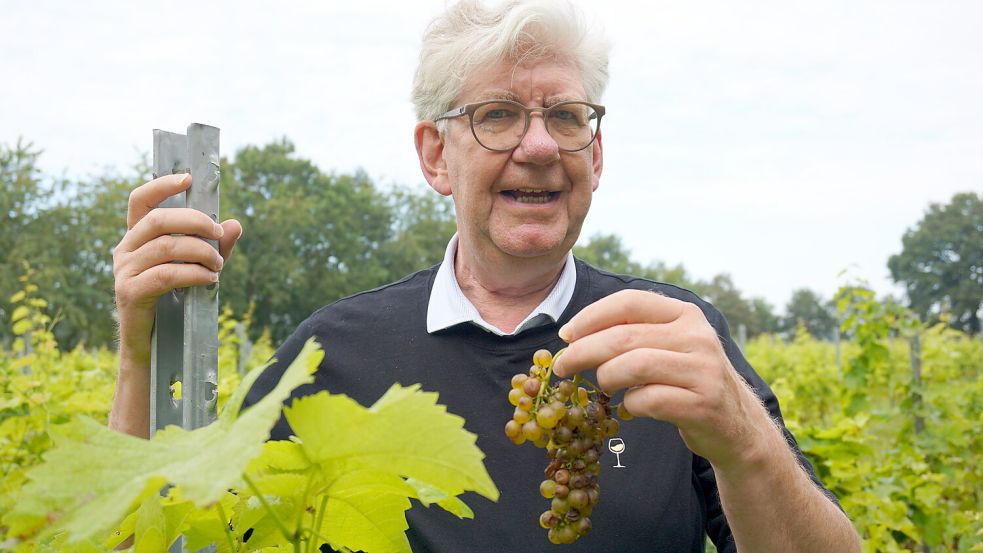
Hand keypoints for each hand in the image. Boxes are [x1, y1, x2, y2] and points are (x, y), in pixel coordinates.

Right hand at [112, 173, 242, 362]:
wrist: (155, 344)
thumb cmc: (175, 301)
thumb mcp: (198, 267)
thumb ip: (215, 246)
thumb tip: (235, 224)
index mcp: (136, 237)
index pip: (140, 200)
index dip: (162, 185)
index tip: (189, 179)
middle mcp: (124, 249)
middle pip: (159, 219)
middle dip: (195, 222)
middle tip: (219, 234)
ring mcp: (123, 270)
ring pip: (167, 247)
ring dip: (201, 252)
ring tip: (218, 266)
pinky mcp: (129, 292)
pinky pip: (166, 274)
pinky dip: (194, 274)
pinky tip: (210, 280)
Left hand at [551, 289, 773, 469]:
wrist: (736, 426)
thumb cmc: (687, 381)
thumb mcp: (669, 346)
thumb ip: (633, 334)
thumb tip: (573, 335)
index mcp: (685, 314)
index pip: (629, 302)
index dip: (591, 317)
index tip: (566, 335)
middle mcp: (697, 336)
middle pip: (624, 337)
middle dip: (583, 351)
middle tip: (562, 366)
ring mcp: (703, 370)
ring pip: (634, 365)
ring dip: (606, 378)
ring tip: (602, 387)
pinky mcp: (703, 404)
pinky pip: (648, 400)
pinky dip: (630, 405)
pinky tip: (630, 407)